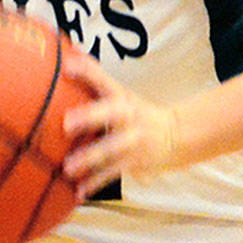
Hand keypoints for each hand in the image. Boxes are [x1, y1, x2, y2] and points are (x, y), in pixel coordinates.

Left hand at [60, 51, 180, 199]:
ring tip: (67, 167)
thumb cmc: (135, 111)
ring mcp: (133, 141)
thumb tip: (70, 51)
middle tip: (66, 123)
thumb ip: (94, 75)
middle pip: (110, 114)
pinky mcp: (133, 163)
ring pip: (111, 150)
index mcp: (122, 98)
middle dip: (89, 117)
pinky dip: (95, 183)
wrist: (176, 136)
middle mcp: (128, 117)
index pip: (104, 80)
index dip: (86, 72)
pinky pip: (112, 173)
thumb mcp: (120, 91)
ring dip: (89, 158)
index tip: (66, 67)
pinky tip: (79, 192)